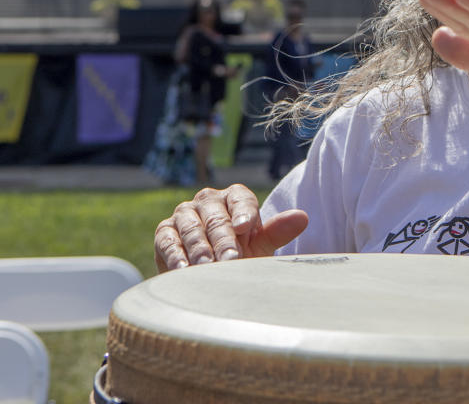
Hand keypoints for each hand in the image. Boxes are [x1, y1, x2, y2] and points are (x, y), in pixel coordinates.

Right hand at [154, 184, 308, 272]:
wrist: (210, 271)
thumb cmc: (242, 254)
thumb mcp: (261, 245)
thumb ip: (278, 231)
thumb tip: (303, 217)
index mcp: (236, 197)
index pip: (241, 200)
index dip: (244, 213)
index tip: (245, 229)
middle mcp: (209, 200)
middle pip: (217, 217)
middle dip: (223, 240)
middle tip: (230, 260)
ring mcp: (185, 214)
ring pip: (192, 229)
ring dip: (200, 250)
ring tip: (207, 268)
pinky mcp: (165, 231)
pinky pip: (168, 241)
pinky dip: (175, 255)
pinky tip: (182, 270)